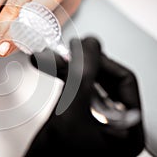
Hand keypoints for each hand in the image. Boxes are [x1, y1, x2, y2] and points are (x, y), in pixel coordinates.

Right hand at [26, 38, 143, 155]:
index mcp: (127, 130)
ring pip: (86, 82)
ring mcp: (96, 119)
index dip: (101, 61)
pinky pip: (75, 89)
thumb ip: (81, 79)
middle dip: (79, 64)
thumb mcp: (70, 116)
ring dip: (67, 69)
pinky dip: (62, 78)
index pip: (123, 81)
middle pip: (103, 79)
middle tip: (63, 54)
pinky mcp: (80, 116)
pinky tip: (51, 69)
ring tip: (50, 59)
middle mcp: (115, 124)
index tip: (82, 47)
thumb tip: (89, 47)